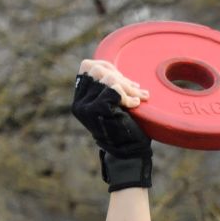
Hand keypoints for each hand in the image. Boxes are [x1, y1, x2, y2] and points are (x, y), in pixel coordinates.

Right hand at [73, 59, 151, 190]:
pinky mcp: (99, 111)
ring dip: (128, 86)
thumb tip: (116, 71)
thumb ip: (109, 89)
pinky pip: (115, 89)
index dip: (106, 65)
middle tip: (136, 89)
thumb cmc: (126, 130)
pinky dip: (129, 95)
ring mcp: (87, 108)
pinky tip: (136, 104)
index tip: (123, 78)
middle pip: (97, 69)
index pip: (87, 66)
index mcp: (80, 99)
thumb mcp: (114, 105)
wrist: (129, 155)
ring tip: (140, 97)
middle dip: (120, 76)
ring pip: (107, 78)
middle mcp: (79, 103)